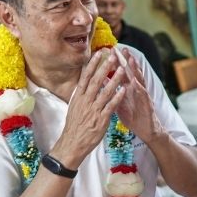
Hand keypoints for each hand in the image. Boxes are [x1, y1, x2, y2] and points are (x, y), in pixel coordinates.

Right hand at [52, 49, 125, 168]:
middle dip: (105, 67)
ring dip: (114, 79)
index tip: (98, 53)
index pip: (85, 77)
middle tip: (113, 55)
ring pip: (105, 92)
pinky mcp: (101, 120)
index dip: (92, 65)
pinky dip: (117, 98)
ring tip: (122, 69)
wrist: (72, 144)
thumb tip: (84, 83)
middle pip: (96, 81)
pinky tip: (124, 90)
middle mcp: (85, 101)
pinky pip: (110, 107)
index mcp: (78, 97)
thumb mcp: (74, 107)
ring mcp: (93, 110)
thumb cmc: (74, 126)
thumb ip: (81, 95)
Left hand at [114, 48, 161, 142]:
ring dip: (135, 69)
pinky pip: (143, 95)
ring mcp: (142, 95)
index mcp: (128, 89)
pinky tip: (136, 82)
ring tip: (131, 58)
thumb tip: (102, 81)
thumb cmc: (133, 117)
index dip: (116, 62)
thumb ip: (112, 92)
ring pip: (138, 80)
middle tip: (121, 48)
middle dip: (126, 60)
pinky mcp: (147, 104)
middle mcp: (136, 89)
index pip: (121, 72)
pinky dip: (139, 88)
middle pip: (130, 72)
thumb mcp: (120, 103)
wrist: (147, 131)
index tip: (109, 51)